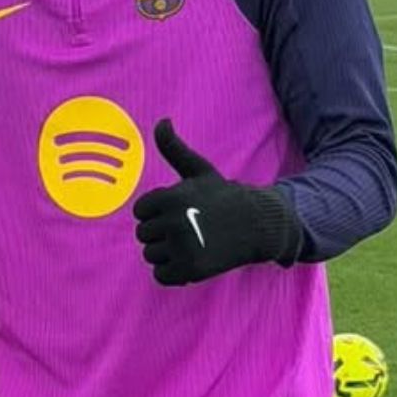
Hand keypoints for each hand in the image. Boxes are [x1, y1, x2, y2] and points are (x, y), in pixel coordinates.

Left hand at [133, 119, 303, 285]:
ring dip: (167, 253)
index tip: (179, 210)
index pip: (140, 212)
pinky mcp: (191, 270)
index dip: (157, 212)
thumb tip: (161, 121)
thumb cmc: (223, 197)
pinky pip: (161, 275)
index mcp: (171, 197)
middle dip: (162, 233)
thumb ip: (174, 148)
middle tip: (188, 228)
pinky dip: (173, 272)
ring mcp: (183, 247)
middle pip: (143, 235)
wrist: (257, 224)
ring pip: (151, 255)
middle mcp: (175, 221)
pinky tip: (191, 260)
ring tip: (192, 243)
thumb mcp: (199, 170)